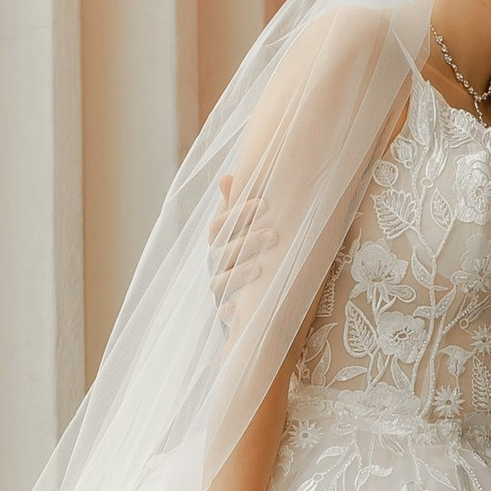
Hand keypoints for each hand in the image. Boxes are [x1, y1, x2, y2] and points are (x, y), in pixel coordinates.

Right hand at [208, 172, 280, 324]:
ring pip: (220, 282)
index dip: (237, 213)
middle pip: (222, 252)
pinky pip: (223, 314)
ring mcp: (220, 289)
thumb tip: (226, 177)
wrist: (257, 296)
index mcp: (219, 242)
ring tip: (259, 268)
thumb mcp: (246, 230)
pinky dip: (229, 311)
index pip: (218, 225)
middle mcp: (216, 264)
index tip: (263, 204)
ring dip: (238, 274)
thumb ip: (236, 206)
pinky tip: (237, 308)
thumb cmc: (253, 252)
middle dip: (247, 242)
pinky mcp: (228, 313)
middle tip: (273, 234)